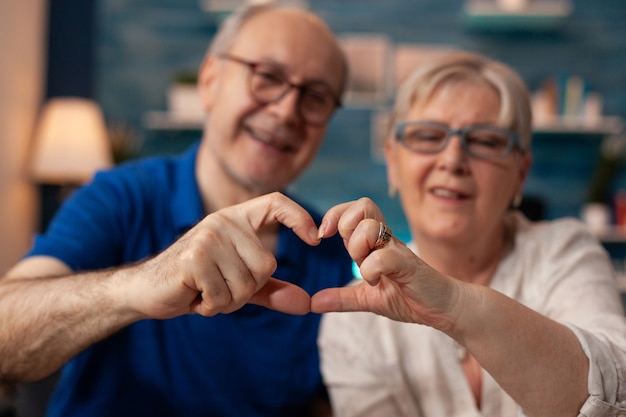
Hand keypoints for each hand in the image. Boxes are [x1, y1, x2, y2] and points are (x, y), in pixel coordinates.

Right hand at [123, 192, 320, 318]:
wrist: (146, 290)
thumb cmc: (195, 283)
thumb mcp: (237, 284)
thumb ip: (271, 290)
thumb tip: (307, 304)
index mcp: (236, 220)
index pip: (276, 202)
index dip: (299, 217)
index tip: (315, 239)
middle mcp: (223, 222)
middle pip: (267, 265)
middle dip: (247, 290)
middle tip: (219, 288)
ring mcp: (207, 237)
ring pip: (246, 285)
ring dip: (227, 301)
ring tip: (205, 291)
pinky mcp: (194, 258)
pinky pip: (223, 295)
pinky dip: (211, 306)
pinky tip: (194, 296)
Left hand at [312, 198, 459, 329]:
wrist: (442, 309)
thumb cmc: (410, 297)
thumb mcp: (368, 299)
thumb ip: (342, 298)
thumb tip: (313, 302)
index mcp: (376, 242)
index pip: (354, 208)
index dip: (335, 215)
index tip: (323, 236)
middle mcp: (387, 239)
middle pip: (362, 205)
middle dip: (346, 227)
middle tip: (351, 253)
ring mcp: (399, 249)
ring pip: (370, 227)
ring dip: (359, 249)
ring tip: (366, 271)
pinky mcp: (409, 265)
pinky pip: (382, 257)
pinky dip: (371, 271)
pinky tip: (376, 283)